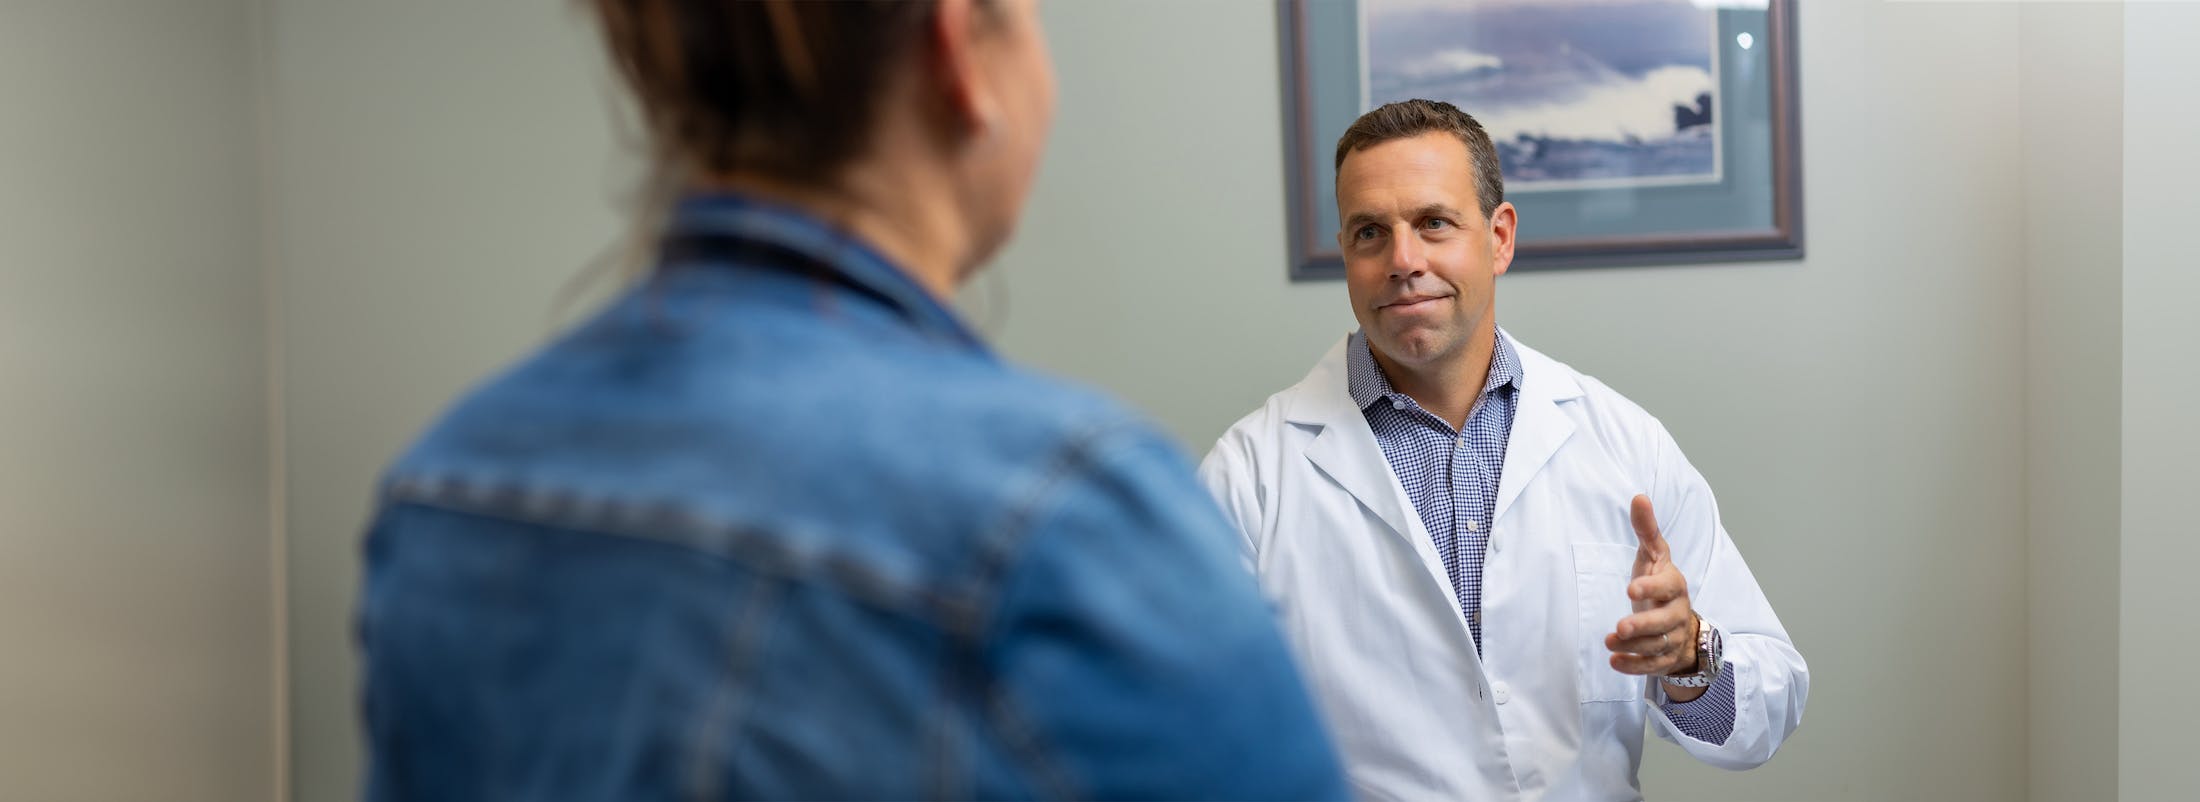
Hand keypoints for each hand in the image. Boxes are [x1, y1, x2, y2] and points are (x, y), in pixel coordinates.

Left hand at [1604, 495, 1702, 695]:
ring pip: (1657, 646)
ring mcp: (1673, 637)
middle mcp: (1677, 613)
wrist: (1682, 624)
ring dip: (1633, 646)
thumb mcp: (1654, 557)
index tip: (1630, 588)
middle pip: (1664, 622)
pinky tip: (1614, 662)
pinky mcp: (1665, 658)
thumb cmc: (1661, 584)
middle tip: (1619, 627)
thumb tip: (1639, 496)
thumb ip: (1646, 530)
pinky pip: (1652, 666)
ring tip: (1609, 641)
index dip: (1651, 588)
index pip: (1668, 586)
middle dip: (1642, 625)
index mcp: (1674, 585)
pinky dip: (1634, 666)